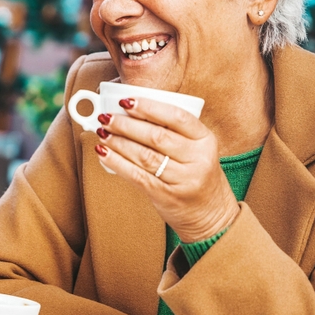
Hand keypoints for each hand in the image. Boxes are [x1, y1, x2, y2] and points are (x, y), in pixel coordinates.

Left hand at [95, 97, 238, 242]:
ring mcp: (183, 179)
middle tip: (106, 117)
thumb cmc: (197, 174)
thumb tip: (130, 112)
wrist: (211, 214)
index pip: (177, 117)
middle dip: (126, 124)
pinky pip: (137, 175)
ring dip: (118, 142)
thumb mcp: (197, 149)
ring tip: (102, 132)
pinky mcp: (166, 196)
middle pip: (156, 136)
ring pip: (144, 155)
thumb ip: (173, 132)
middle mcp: (198, 159)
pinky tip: (103, 153)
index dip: (149, 107)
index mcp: (206, 140)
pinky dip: (116, 162)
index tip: (125, 101)